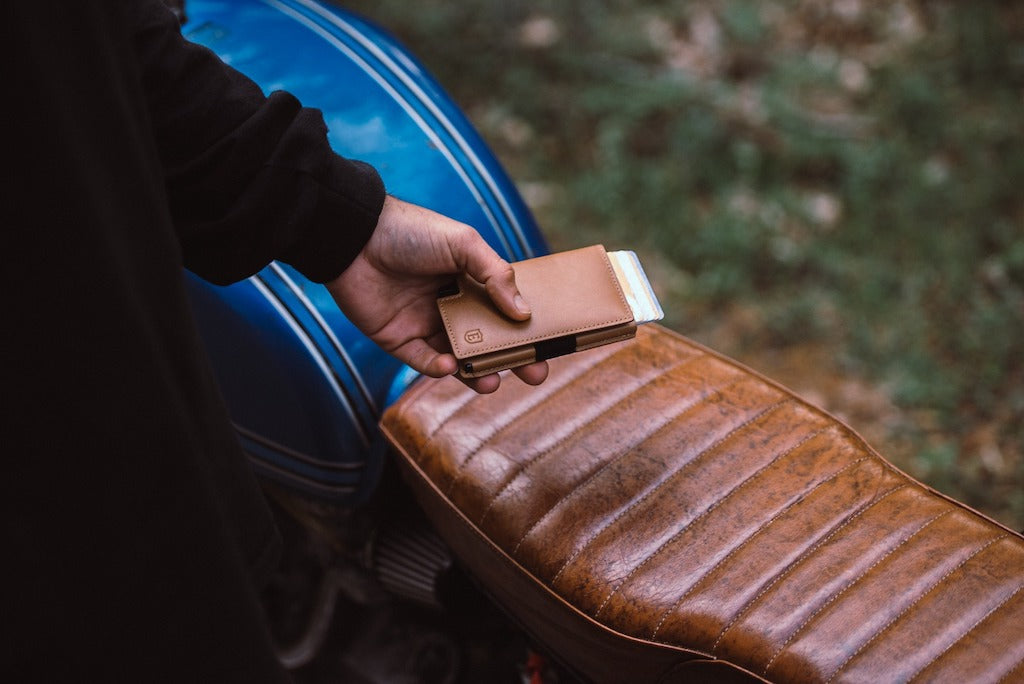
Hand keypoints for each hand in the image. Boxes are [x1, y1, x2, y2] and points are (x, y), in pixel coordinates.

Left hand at [326, 196, 548, 393]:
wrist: (355, 237)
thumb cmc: (411, 232)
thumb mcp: (463, 244)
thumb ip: (495, 274)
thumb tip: (523, 312)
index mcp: (470, 281)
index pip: (505, 311)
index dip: (526, 330)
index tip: (549, 345)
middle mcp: (451, 305)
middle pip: (487, 340)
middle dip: (511, 359)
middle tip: (535, 374)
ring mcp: (426, 324)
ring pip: (458, 358)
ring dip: (476, 372)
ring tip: (492, 382)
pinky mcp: (398, 339)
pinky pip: (423, 362)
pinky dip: (437, 368)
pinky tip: (449, 366)